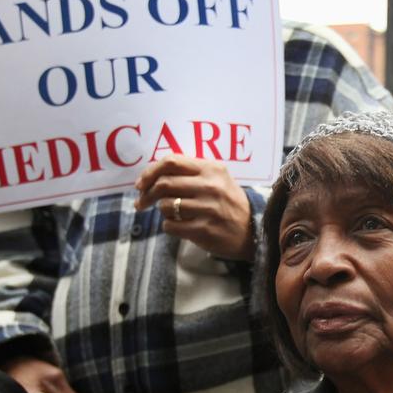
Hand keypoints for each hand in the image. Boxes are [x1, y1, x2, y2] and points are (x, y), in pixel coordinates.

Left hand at [134, 154, 253, 260]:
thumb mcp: (216, 179)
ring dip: (161, 210)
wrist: (252, 231)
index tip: (141, 184)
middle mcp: (211, 186)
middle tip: (141, 202)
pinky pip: (170, 225)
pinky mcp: (204, 230)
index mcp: (211, 169)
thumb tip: (153, 173)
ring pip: (165, 205)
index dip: (150, 172)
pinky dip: (168, 226)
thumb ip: (190, 172)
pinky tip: (178, 225)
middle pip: (164, 183)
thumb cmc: (227, 202)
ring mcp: (208, 208)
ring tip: (170, 213)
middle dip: (146, 194)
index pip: (171, 162)